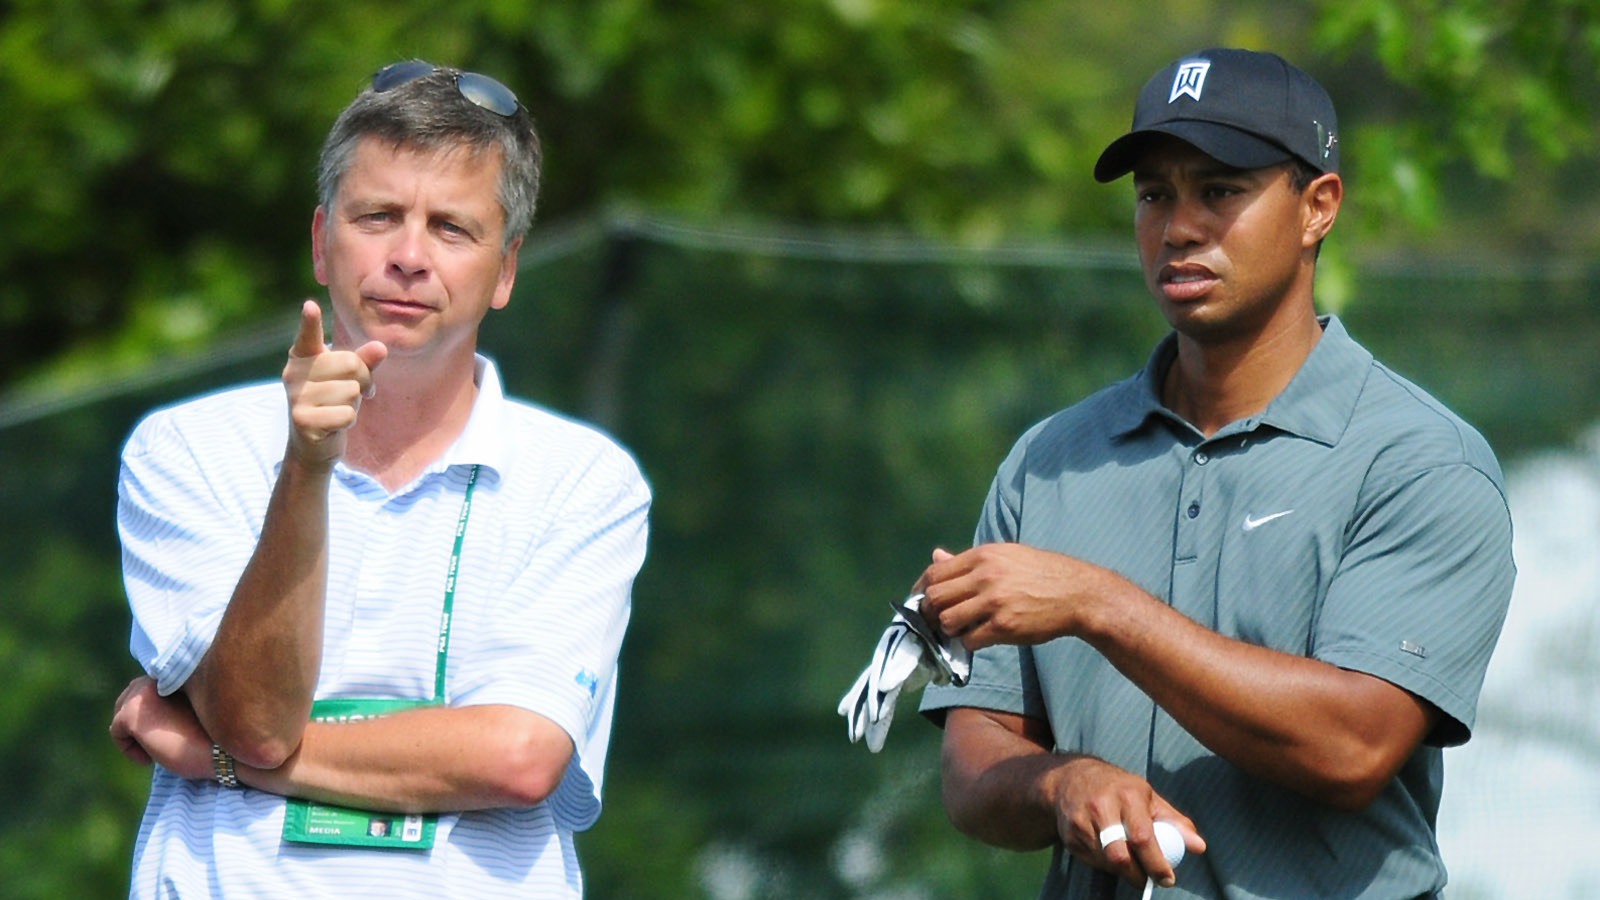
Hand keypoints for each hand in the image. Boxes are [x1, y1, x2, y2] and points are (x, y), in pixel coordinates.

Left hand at [109, 676, 212, 780]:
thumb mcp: (203, 710)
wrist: (229, 753)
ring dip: (134, 732)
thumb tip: (148, 713)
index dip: (155, 710)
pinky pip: (116, 731)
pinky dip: (129, 749)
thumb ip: (178, 700)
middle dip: (139, 720)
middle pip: (131, 694)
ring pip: (122, 710)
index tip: (170, 733)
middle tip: (159, 743)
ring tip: (156, 750)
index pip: (151, 684)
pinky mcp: (132, 711)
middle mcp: (161, 673)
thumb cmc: (221, 738)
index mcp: (180, 669)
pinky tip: (150, 759)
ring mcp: (144, 690)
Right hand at [281, 300, 386, 465]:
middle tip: (355, 392)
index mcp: (303, 356)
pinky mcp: (302, 420)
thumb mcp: (351, 378)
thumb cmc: (334, 401)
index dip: (310, 321)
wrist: (314, 445)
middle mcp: (293, 373)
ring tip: (338, 408)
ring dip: (354, 404)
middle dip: (363, 380)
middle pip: (351, 363)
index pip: (308, 336)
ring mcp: (295, 397)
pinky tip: (333, 424)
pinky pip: (347, 414)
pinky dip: (348, 421)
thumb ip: (365, 361)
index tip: (310, 306)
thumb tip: (381, 347)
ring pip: (351, 391)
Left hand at [917, 544, 1129, 649]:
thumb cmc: (1041, 573)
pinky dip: (970, 642)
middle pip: (934, 598)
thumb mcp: (1006, 556)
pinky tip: (981, 637)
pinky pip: (970, 640)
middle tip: (939, 621)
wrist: (1078, 593)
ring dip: (950, 630)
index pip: (934, 573)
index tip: (922, 601)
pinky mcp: (1005, 626)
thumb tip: (936, 556)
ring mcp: (994, 601)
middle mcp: (985, 576)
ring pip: (947, 621)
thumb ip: (968, 560)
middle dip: (931, 613)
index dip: (922, 590)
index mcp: (983, 556)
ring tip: (963, 628)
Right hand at [1048, 756, 1205, 888]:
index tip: (1167, 878)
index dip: (1156, 863)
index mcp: (1127, 795)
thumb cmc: (1119, 788)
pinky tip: (1108, 852)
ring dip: (1121, 870)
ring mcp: (1081, 821)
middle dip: (1137, 875)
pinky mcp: (1069, 834)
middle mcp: (1101, 806)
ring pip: (1105, 862)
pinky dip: (1104, 864)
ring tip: (1130, 862)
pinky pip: (1091, 861)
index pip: (1142, 837)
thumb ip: (1175, 822)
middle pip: (1120, 856)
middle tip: (1148, 880)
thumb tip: (1199, 847)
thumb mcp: (1148, 797)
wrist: (1070, 777)